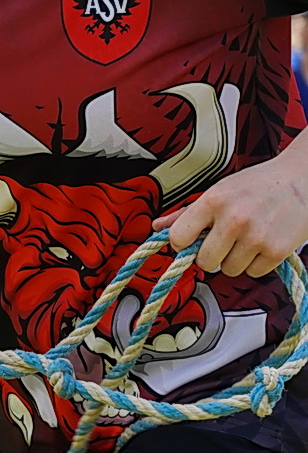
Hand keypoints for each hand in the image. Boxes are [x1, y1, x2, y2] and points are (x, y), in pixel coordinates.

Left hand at [158, 157, 307, 277]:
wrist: (301, 180)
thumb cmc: (258, 184)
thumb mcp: (219, 191)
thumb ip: (187, 212)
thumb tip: (158, 227)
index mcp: (213, 201)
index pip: (178, 237)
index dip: (182, 243)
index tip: (188, 242)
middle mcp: (233, 219)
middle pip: (205, 261)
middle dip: (209, 256)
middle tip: (220, 244)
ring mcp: (256, 237)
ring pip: (230, 270)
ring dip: (235, 260)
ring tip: (245, 240)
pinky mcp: (277, 251)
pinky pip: (254, 272)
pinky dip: (256, 264)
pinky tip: (261, 245)